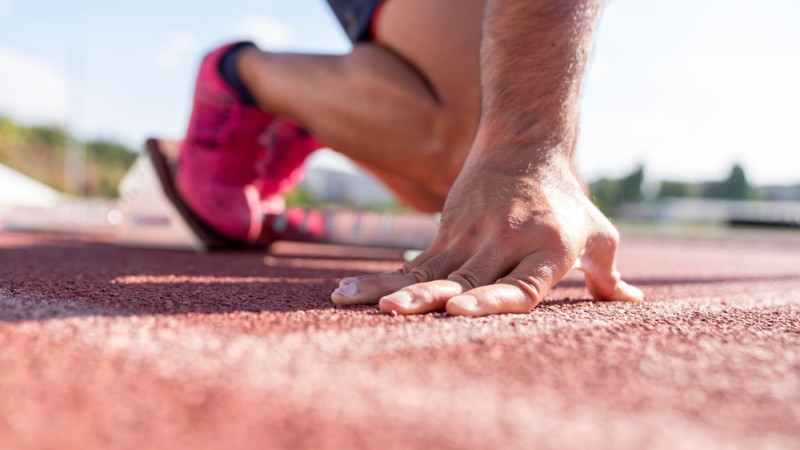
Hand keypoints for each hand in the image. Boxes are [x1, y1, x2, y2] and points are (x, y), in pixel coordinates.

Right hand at [331, 156, 642, 315]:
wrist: (525, 146)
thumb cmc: (565, 201)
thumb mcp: (596, 232)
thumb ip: (609, 273)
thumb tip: (633, 304)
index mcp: (548, 251)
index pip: (519, 284)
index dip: (491, 299)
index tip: (461, 311)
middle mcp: (506, 244)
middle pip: (464, 277)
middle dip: (428, 298)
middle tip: (396, 312)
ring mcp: (470, 238)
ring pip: (428, 271)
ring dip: (392, 288)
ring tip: (356, 302)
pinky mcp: (445, 234)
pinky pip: (411, 263)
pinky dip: (378, 279)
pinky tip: (346, 293)